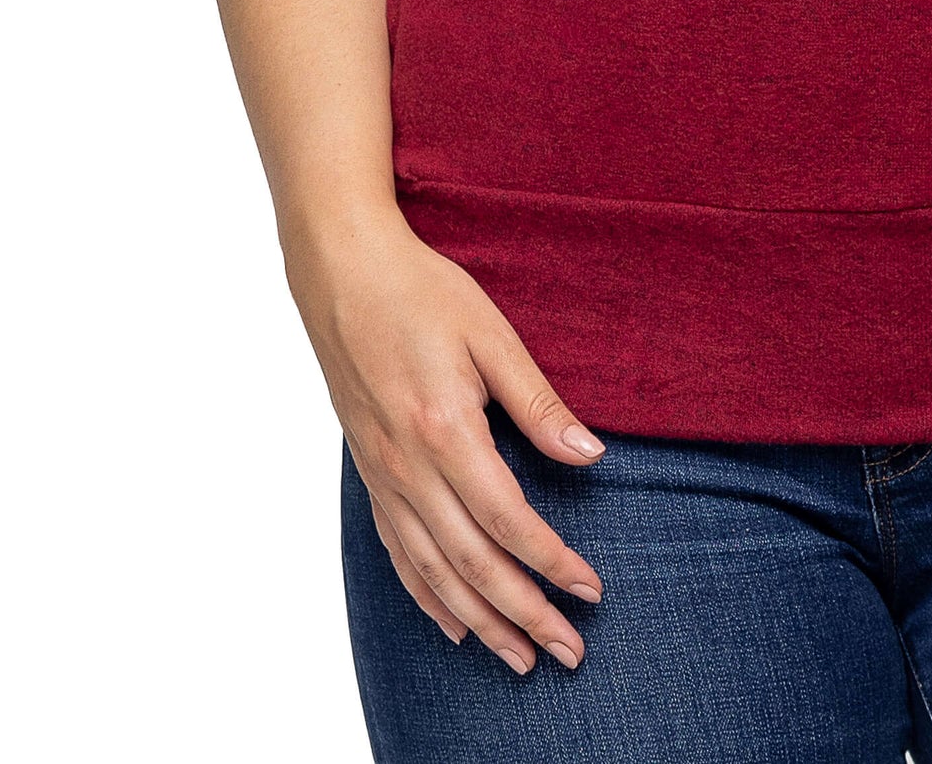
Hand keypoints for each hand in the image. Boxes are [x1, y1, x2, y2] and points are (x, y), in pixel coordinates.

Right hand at [288, 209, 606, 673]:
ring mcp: (383, 476)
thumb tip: (589, 456)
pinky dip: (426, 597)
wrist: (342, 273)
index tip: (590, 591)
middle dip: (524, 613)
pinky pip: (397, 553)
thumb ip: (538, 402)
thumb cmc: (421, 292)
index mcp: (445, 430)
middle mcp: (409, 467)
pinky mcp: (369, 474)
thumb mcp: (492, 335)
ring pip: (432, 572)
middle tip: (568, 653)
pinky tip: (453, 623)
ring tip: (519, 659)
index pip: (508, 520)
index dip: (551, 562)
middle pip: (472, 563)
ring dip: (479, 622)